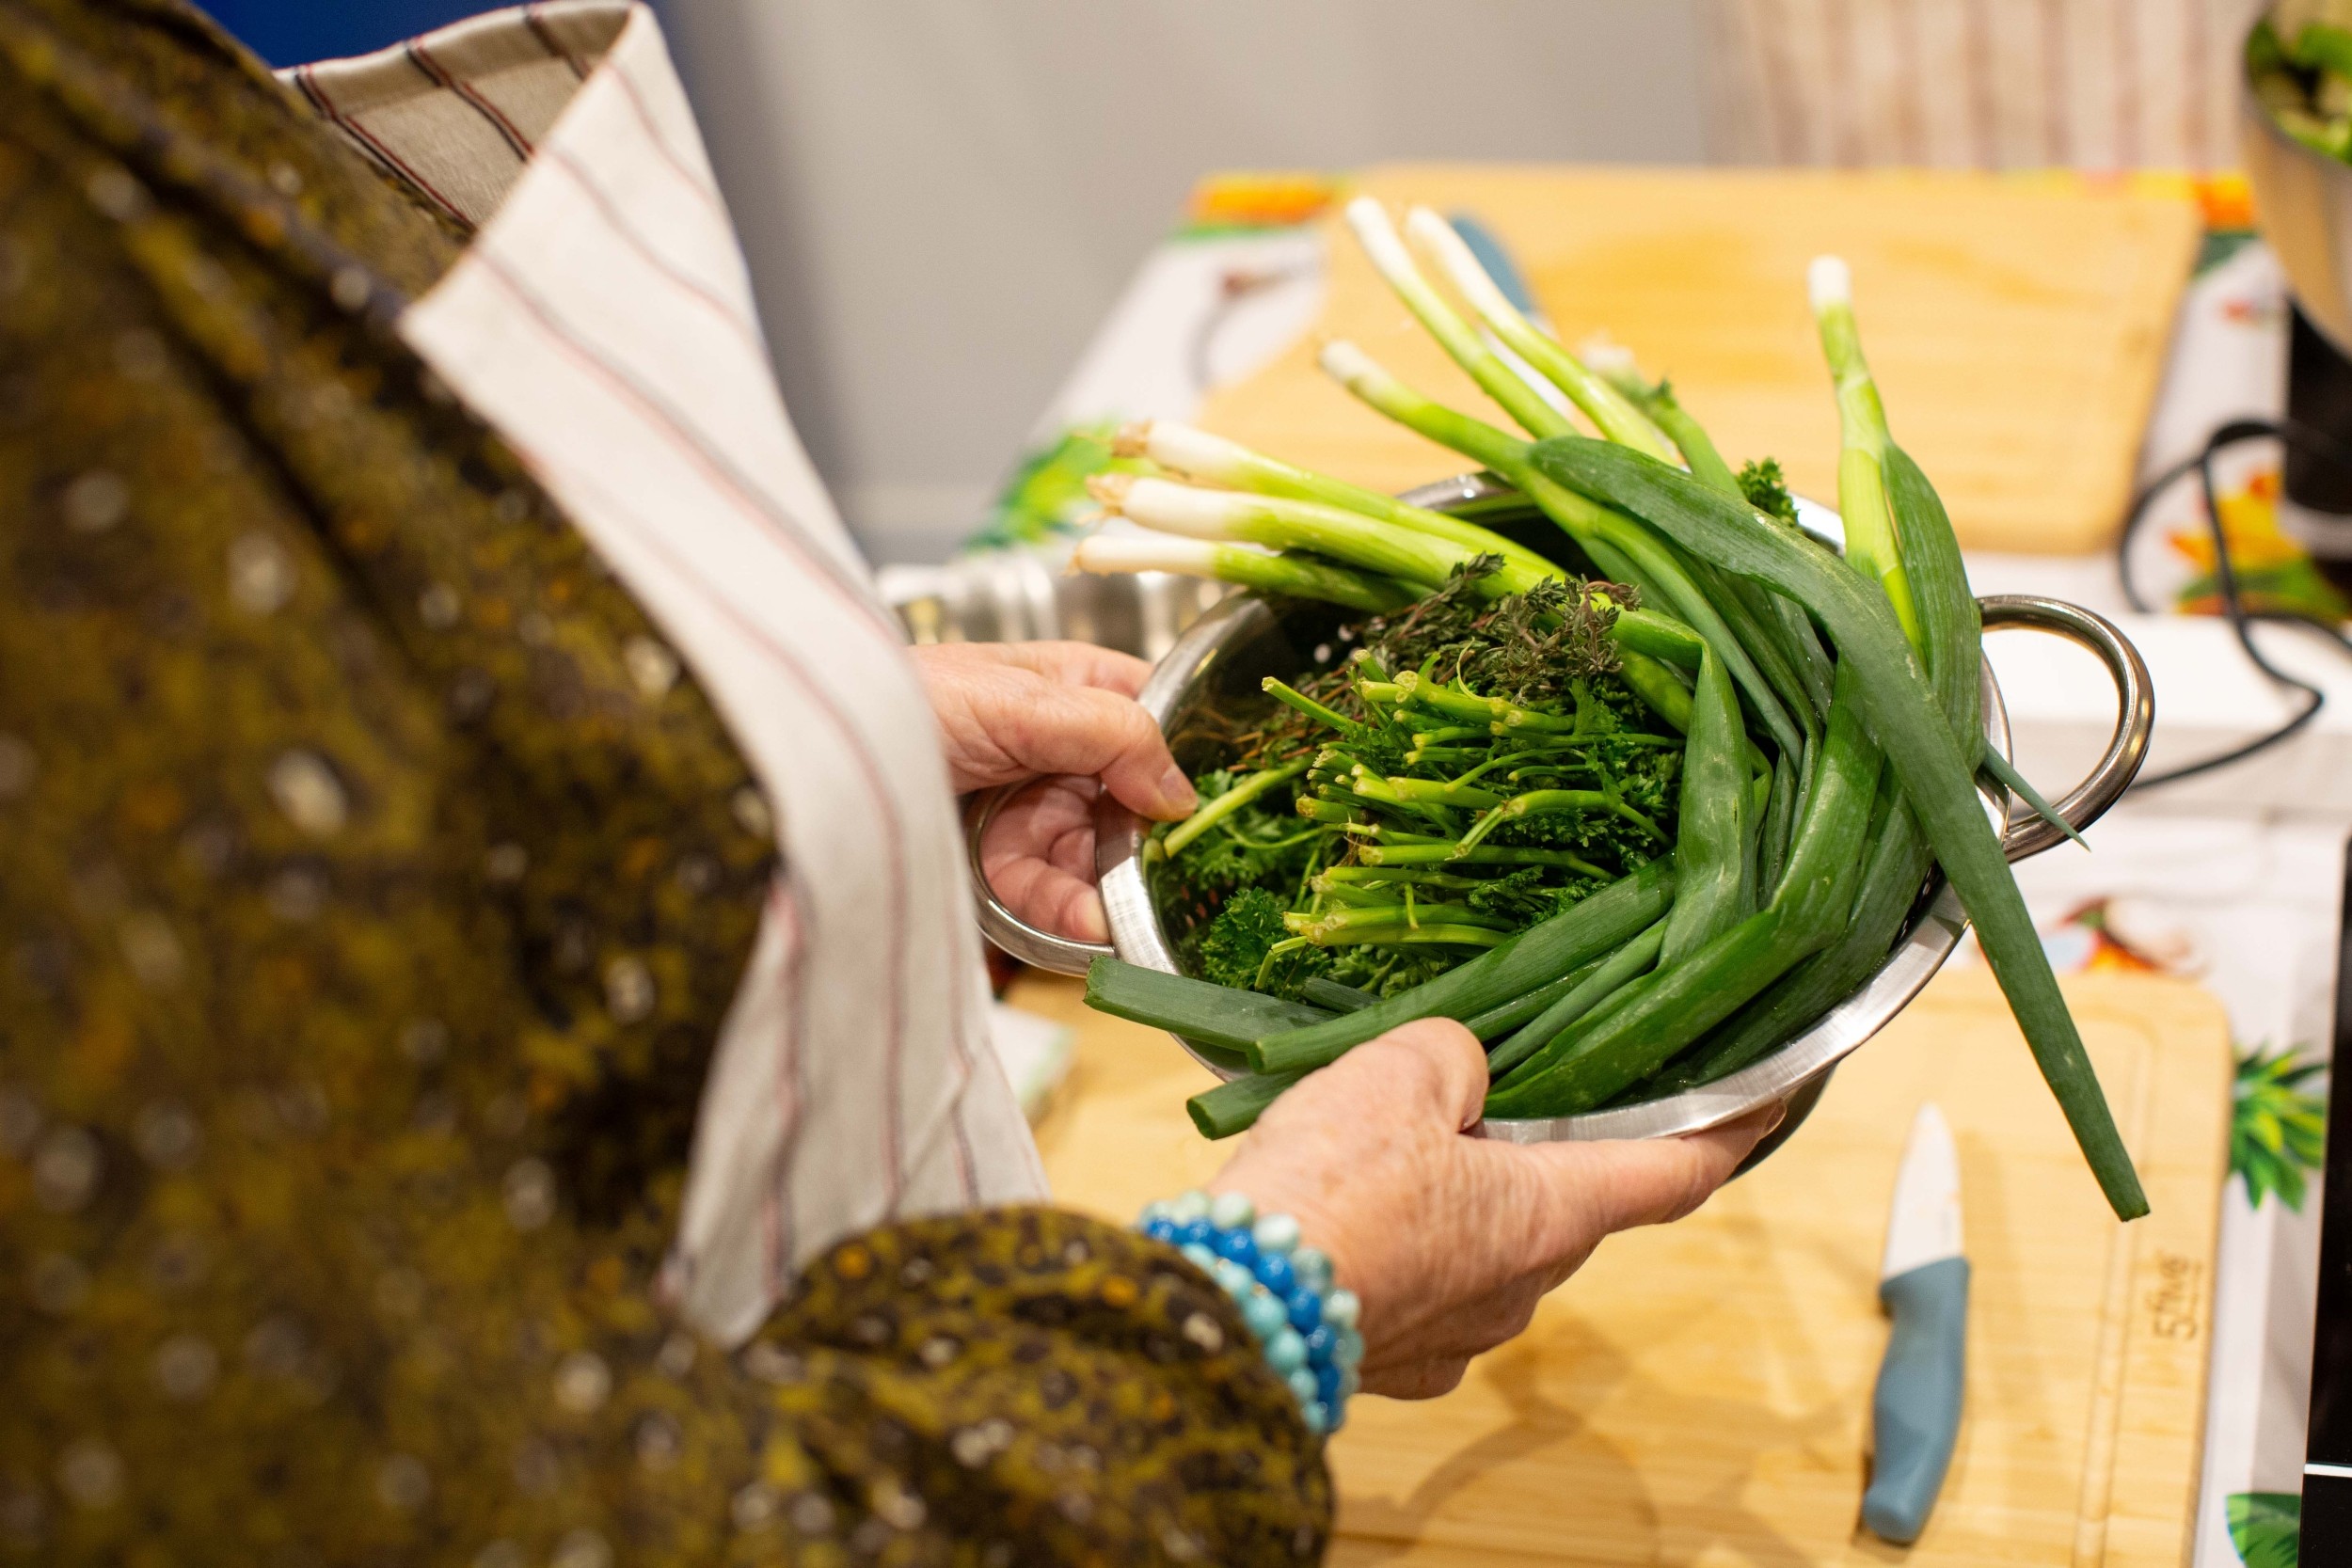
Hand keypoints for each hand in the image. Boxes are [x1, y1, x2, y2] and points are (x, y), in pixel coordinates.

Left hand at [914, 641, 1195, 943]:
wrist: (813, 766)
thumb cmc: (909, 698)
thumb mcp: (1022, 701)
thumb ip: (1112, 734)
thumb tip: (1180, 790)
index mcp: (1073, 686)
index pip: (1154, 717)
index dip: (1186, 756)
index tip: (1213, 800)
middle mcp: (1061, 748)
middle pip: (1132, 802)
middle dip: (1147, 845)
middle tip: (1173, 883)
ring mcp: (1032, 806)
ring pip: (1095, 856)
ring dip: (1111, 891)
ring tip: (1121, 921)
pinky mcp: (999, 860)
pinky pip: (1049, 892)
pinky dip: (1068, 914)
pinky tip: (1087, 929)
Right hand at [1208, 1018, 1776, 1397]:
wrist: (1242, 1301)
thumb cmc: (1336, 1184)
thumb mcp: (1400, 1069)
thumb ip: (1455, 1059)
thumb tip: (1463, 1076)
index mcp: (1551, 1211)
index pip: (1673, 1175)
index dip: (1728, 1134)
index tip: (1766, 1104)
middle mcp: (1526, 1285)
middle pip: (1563, 1207)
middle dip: (1534, 1156)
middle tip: (1479, 1101)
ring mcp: (1466, 1334)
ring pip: (1489, 1251)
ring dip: (1461, 1204)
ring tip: (1386, 1153)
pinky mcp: (1403, 1363)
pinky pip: (1426, 1292)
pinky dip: (1406, 1252)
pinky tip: (1352, 1218)